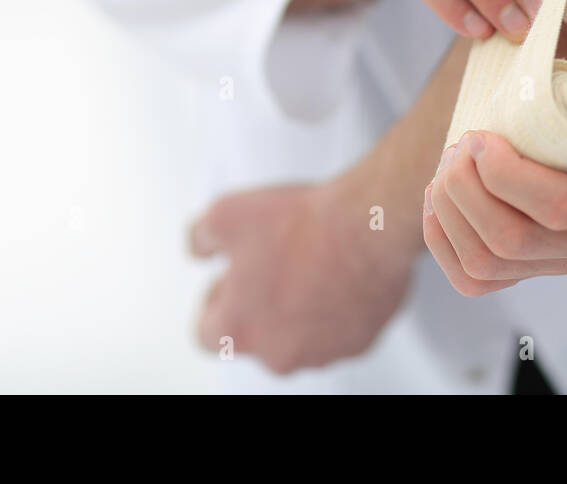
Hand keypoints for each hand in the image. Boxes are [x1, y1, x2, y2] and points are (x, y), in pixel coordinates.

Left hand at [190, 174, 417, 374]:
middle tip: (275, 264)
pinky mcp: (359, 342)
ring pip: (299, 338)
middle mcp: (278, 354)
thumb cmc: (301, 224)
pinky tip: (339, 274)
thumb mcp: (226, 213)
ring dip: (299, 309)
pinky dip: (337, 308)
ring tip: (310, 264)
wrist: (367, 226)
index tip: (229, 282)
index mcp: (237, 329)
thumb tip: (199, 248)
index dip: (215, 303)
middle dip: (261, 305)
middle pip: (256, 337)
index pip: (207, 335)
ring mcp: (322, 353)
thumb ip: (200, 237)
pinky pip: (339, 331)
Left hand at [423, 89, 566, 295]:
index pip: (556, 206)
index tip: (479, 134)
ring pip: (489, 265)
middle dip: (464, 189)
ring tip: (446, 171)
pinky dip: (446, 246)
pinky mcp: (547, 270)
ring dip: (449, 216)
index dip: (503, 172)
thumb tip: (505, 71)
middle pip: (510, 239)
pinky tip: (440, 206)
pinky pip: (481, 279)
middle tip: (457, 146)